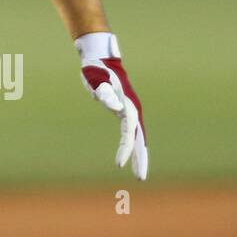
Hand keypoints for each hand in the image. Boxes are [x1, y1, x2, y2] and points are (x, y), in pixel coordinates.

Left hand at [76, 32, 147, 179]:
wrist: (100, 58)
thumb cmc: (96, 69)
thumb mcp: (96, 79)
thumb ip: (104, 92)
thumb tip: (114, 108)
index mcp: (127, 105)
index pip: (128, 133)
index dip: (125, 149)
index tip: (119, 164)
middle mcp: (132, 109)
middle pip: (139, 138)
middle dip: (140, 159)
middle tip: (140, 178)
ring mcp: (130, 110)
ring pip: (137, 137)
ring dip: (139, 154)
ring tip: (138, 174)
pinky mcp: (125, 110)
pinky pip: (131, 132)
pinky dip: (132, 145)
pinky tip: (131, 155)